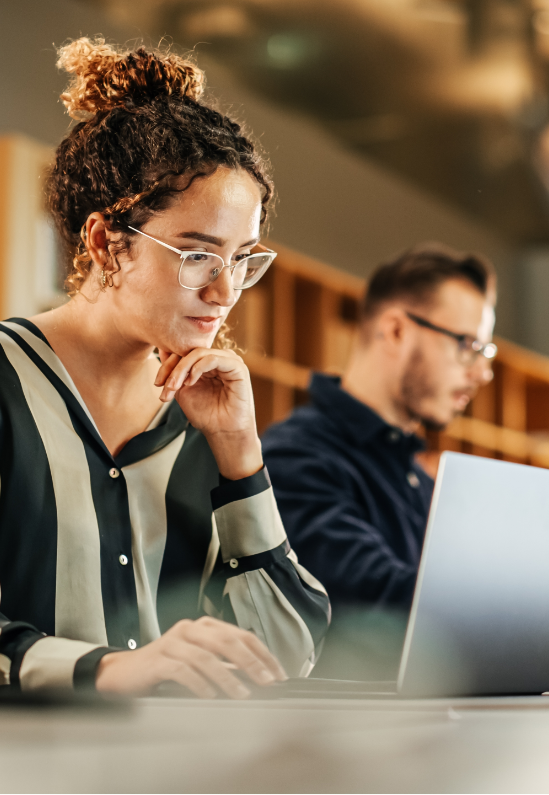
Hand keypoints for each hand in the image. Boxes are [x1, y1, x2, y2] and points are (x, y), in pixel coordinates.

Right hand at [95, 616, 286, 697]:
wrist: (124, 674)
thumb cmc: (165, 670)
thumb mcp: (199, 663)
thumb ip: (225, 666)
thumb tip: (259, 678)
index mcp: (204, 627)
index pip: (241, 635)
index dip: (262, 653)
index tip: (278, 674)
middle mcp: (190, 629)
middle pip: (227, 641)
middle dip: (251, 662)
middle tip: (267, 682)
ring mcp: (172, 642)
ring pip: (206, 656)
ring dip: (228, 678)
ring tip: (242, 694)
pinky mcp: (157, 660)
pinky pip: (182, 670)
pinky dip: (199, 684)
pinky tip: (210, 696)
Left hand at [155, 348, 262, 478]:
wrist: (223, 432)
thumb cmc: (206, 414)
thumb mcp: (183, 390)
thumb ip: (174, 372)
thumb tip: (161, 350)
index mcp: (208, 362)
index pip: (185, 352)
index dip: (168, 364)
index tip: (158, 383)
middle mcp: (219, 358)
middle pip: (190, 351)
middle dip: (173, 368)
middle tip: (165, 386)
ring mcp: (229, 361)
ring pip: (199, 353)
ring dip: (182, 369)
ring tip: (175, 387)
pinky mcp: (237, 367)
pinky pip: (213, 359)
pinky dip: (197, 368)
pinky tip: (191, 382)